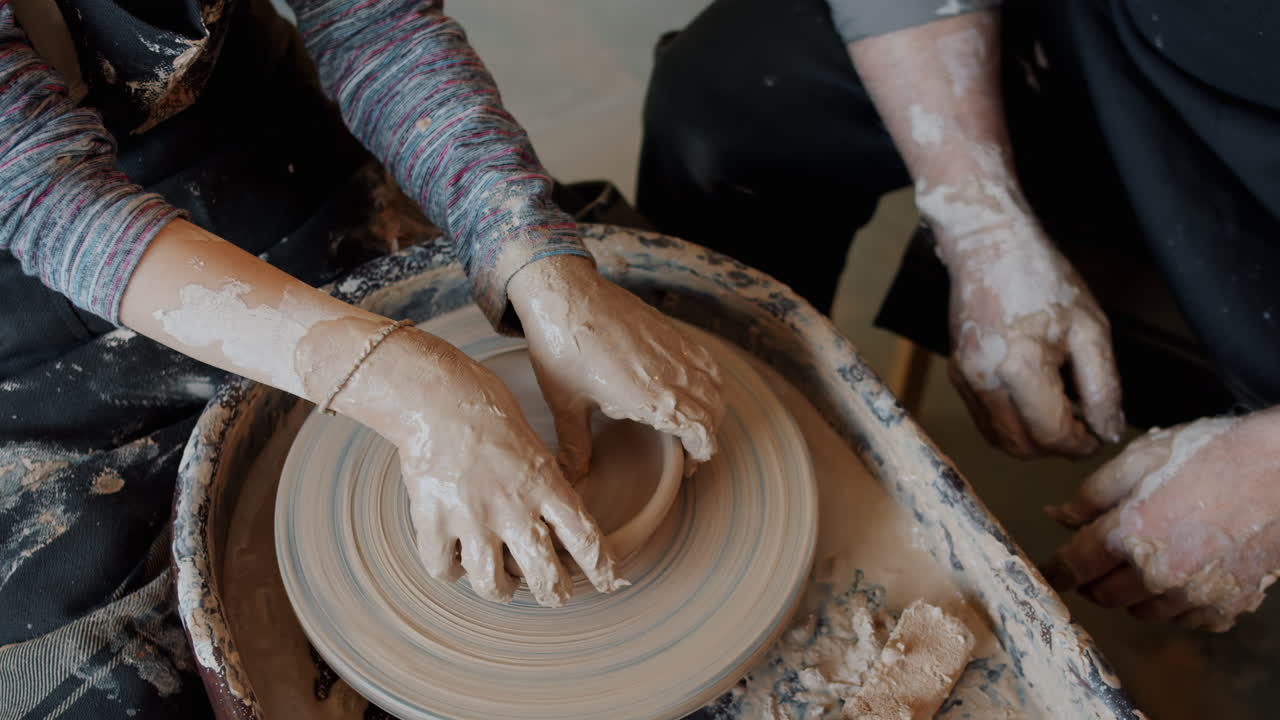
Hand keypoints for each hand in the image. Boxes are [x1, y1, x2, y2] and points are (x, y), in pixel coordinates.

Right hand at [341, 326, 624, 606]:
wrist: (434, 395)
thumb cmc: (485, 407)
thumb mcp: (532, 442)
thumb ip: (543, 481)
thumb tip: (550, 517)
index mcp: (544, 483)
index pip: (585, 537)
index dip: (601, 567)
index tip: (609, 582)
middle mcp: (513, 506)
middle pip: (545, 575)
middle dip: (554, 594)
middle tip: (554, 595)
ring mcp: (472, 517)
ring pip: (493, 584)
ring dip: (501, 590)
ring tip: (501, 585)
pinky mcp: (434, 521)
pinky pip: (444, 568)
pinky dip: (450, 570)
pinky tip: (454, 559)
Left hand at [508, 255, 724, 481]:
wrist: (565, 292)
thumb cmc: (563, 346)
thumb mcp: (565, 404)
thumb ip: (575, 446)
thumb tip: (572, 481)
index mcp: (651, 397)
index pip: (702, 431)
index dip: (702, 453)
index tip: (689, 465)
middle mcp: (673, 373)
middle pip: (714, 411)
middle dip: (708, 435)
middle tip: (688, 450)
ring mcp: (675, 349)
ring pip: (716, 385)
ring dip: (712, 407)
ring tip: (692, 420)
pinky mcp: (670, 332)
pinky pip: (706, 361)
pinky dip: (709, 379)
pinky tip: (690, 385)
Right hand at [925, 182, 1124, 457]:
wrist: (989, 246)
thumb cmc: (1042, 279)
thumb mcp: (1090, 330)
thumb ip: (1102, 387)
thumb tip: (1107, 430)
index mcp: (1021, 368)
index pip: (1052, 434)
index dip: (1080, 444)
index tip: (1098, 435)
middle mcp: (985, 380)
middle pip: (1020, 446)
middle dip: (1055, 448)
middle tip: (1082, 429)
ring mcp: (965, 379)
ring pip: (999, 438)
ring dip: (1032, 440)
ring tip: (1060, 414)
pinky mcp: (957, 375)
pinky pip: (985, 418)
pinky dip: (1012, 423)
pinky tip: (1034, 400)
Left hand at [1041, 410, 1279, 630]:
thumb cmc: (1213, 454)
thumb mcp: (1141, 457)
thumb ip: (1093, 493)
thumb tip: (1059, 516)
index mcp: (1129, 534)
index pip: (1074, 566)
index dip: (1055, 569)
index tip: (1049, 570)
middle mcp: (1158, 574)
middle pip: (1105, 595)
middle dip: (1092, 580)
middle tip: (1097, 559)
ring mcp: (1196, 595)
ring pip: (1144, 612)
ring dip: (1132, 594)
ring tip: (1141, 563)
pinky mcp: (1230, 605)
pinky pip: (1187, 620)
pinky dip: (1176, 605)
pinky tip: (1181, 577)